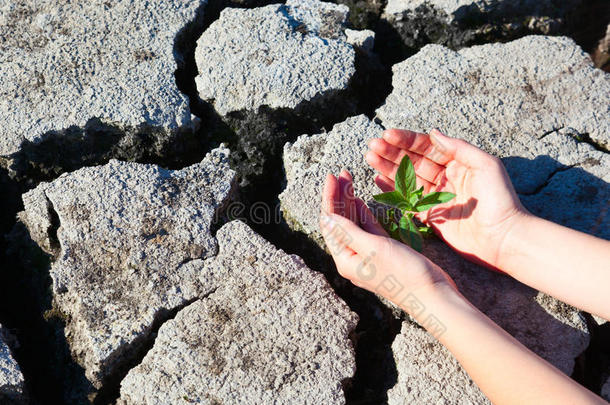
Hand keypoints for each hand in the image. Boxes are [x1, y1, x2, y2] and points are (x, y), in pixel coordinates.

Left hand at [319, 170, 455, 309]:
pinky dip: (362, 214)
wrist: (432, 293)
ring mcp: (368, 254)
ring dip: (350, 201)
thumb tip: (325, 218)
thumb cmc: (402, 273)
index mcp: (344, 258)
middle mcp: (352, 257)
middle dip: (339, 196)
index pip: (330, 223)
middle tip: (341, 172)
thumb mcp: (372, 248)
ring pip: (353, 223)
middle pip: (340, 221)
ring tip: (348, 179)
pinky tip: (358, 200)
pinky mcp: (383, 252)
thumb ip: (348, 231)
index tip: (331, 176)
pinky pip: (367, 229)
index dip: (330, 198)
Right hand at [366, 129, 527, 270]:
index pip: (427, 147)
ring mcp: (436, 198)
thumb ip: (459, 148)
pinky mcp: (430, 217)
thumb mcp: (485, 164)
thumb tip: (433, 133)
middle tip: (372, 146)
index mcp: (458, 163)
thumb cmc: (500, 200)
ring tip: (370, 157)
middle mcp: (445, 178)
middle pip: (413, 161)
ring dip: (387, 168)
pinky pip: (407, 201)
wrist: (504, 238)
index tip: (387, 135)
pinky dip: (392, 190)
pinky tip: (377, 180)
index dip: (406, 140)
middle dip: (392, 152)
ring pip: (406, 179)